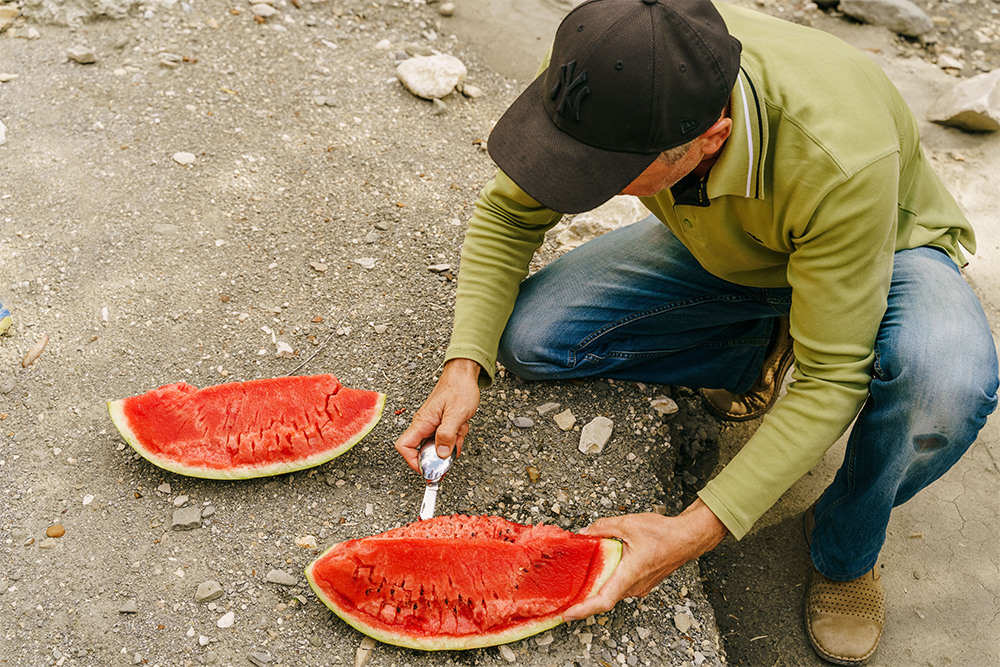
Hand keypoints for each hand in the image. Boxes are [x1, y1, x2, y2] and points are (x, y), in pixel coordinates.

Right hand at [394, 358, 481, 472]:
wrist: (463, 374)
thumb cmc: (459, 388)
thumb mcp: (456, 413)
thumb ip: (447, 434)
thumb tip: (440, 454)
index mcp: (422, 422)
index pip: (404, 446)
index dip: (413, 461)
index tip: (427, 468)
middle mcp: (424, 424)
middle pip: (423, 450)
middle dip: (440, 454)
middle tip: (452, 452)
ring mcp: (432, 425)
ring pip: (438, 445)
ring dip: (452, 443)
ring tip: (461, 429)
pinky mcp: (440, 424)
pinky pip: (446, 438)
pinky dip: (457, 436)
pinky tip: (462, 426)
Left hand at [563, 499, 727, 620]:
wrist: (688, 538)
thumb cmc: (665, 534)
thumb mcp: (628, 524)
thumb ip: (603, 527)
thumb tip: (586, 532)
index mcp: (630, 574)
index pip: (603, 600)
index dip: (584, 609)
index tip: (568, 614)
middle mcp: (635, 585)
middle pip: (604, 598)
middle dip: (583, 599)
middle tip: (564, 598)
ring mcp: (640, 586)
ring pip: (612, 591)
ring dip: (596, 588)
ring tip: (577, 583)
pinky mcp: (643, 582)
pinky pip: (620, 586)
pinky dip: (607, 581)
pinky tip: (598, 571)